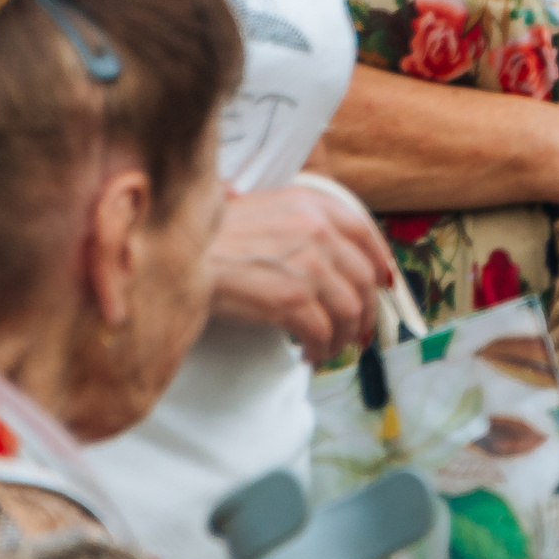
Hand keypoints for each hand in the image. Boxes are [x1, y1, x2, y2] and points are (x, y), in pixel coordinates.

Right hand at [208, 184, 395, 366]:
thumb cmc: (212, 238)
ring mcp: (307, 265)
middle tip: (358, 332)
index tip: (382, 285)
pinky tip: (309, 355)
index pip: (365, 232)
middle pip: (364, 278)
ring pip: (350, 310)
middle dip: (365, 312)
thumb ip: (303, 223)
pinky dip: (320, 348)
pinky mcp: (291, 299)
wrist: (176, 257)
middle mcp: (317, 230)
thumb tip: (338, 256)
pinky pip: (323, 332)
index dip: (378, 263)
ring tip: (330, 348)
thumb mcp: (265, 209)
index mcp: (312, 203)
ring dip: (344, 336)